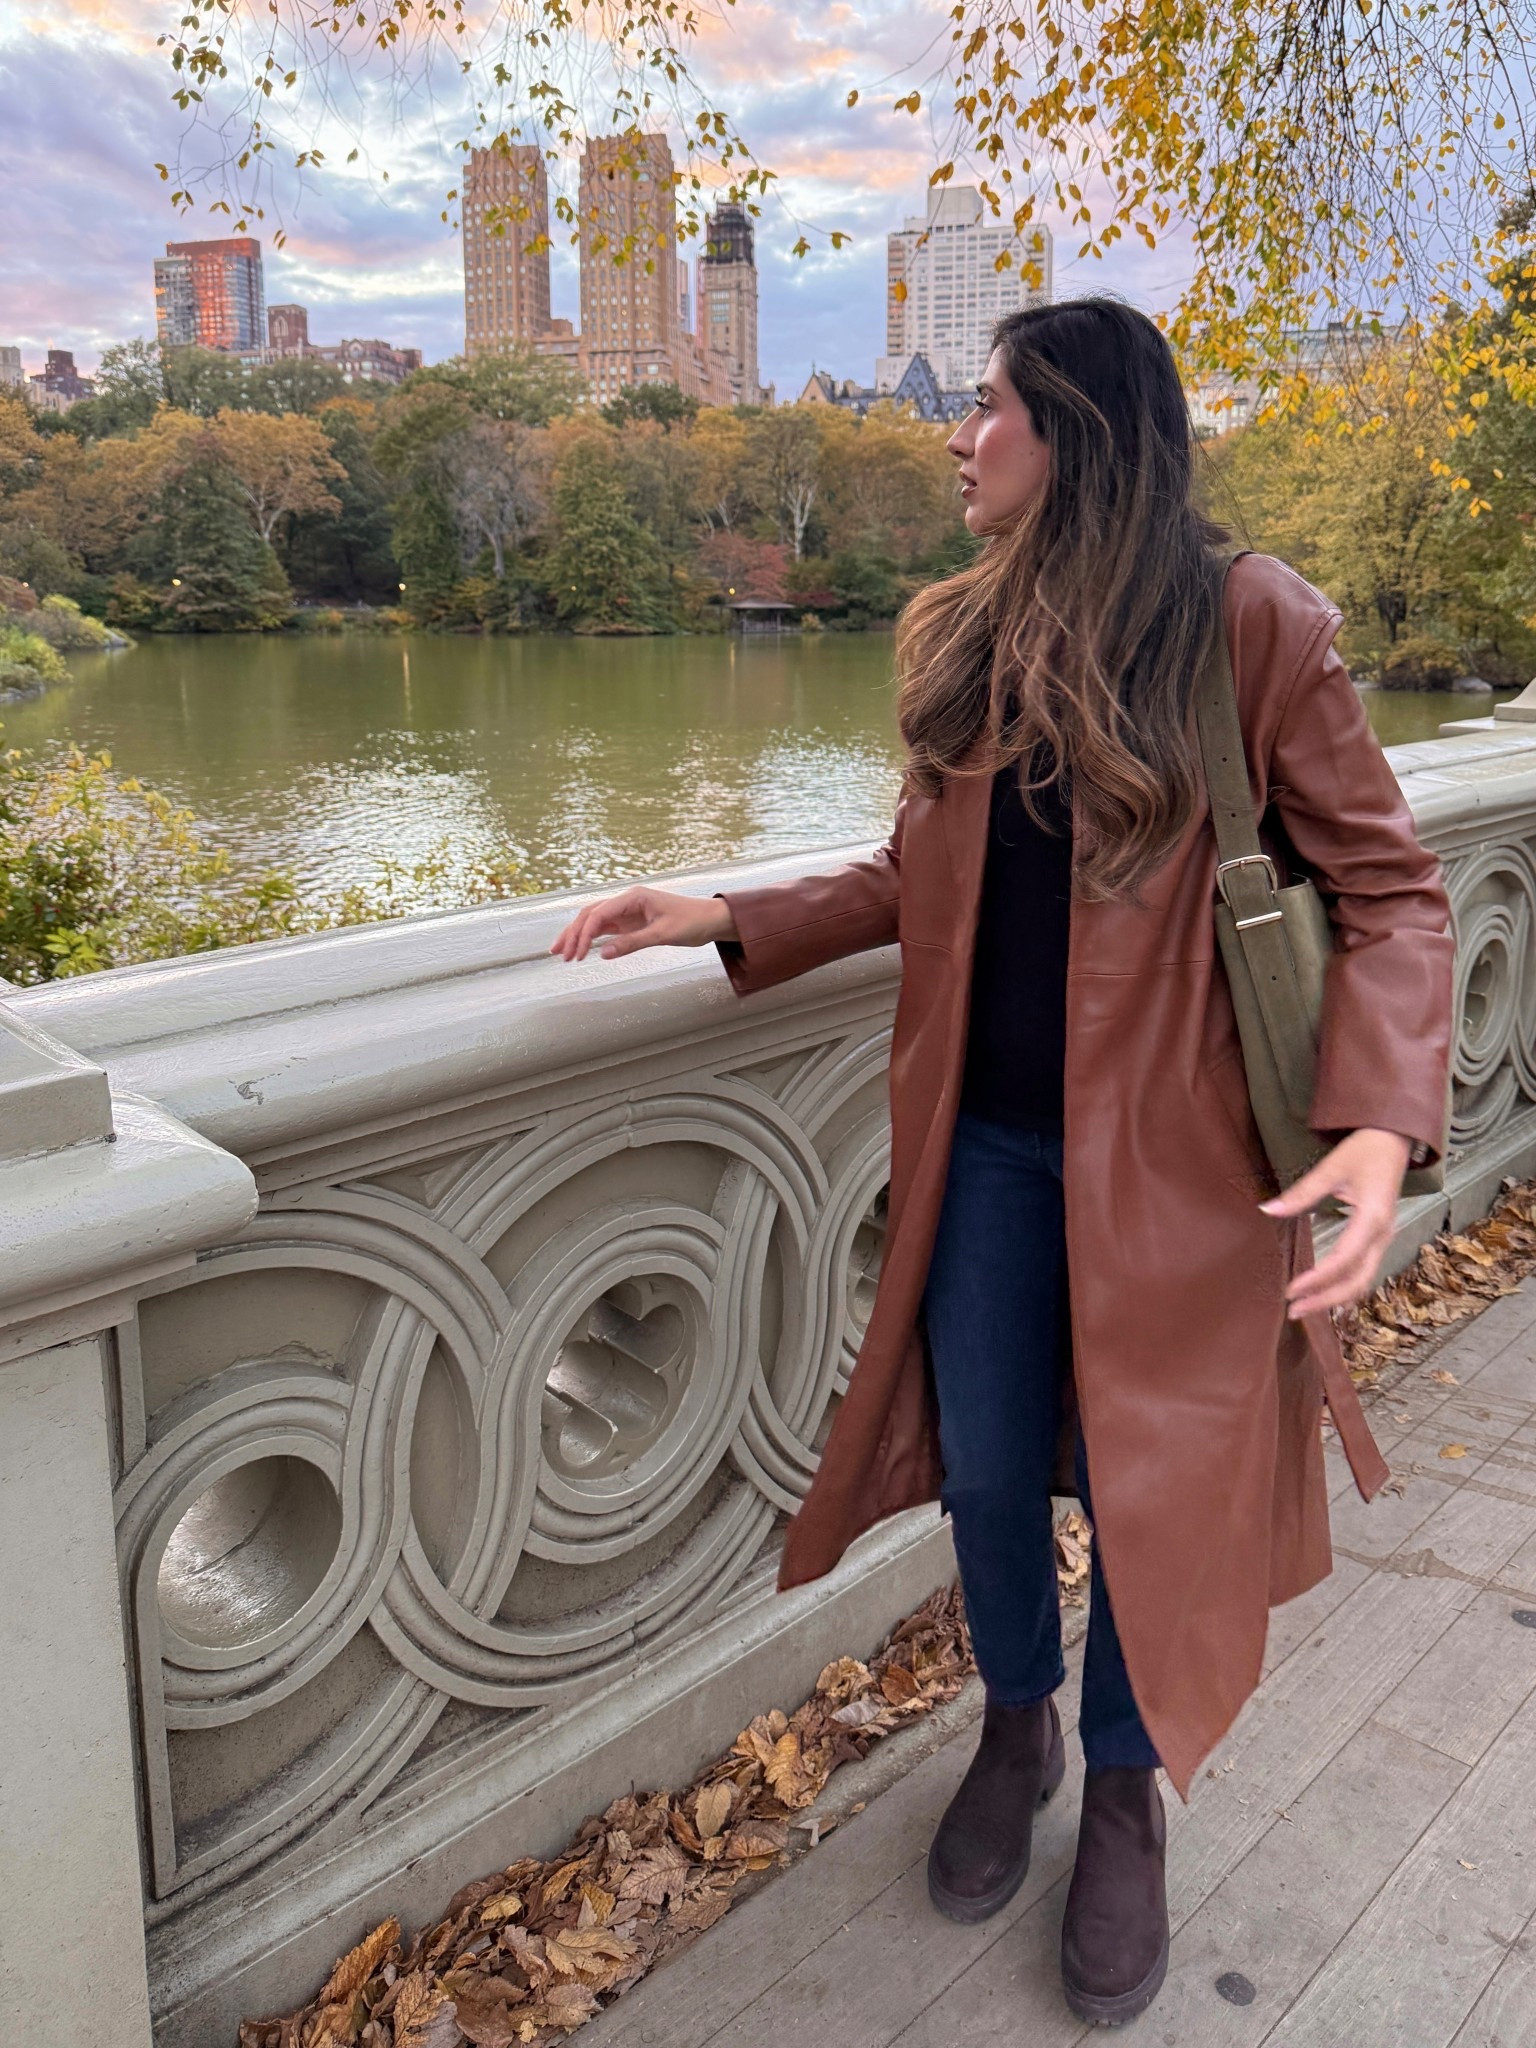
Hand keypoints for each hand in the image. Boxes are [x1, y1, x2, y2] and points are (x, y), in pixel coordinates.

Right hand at [549, 887, 737, 961]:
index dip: (584, 934)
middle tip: (559, 954)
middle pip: (590, 915)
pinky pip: (606, 928)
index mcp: (633, 897)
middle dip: (573, 933)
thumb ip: (632, 943)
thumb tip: (604, 954)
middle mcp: (626, 901)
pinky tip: (581, 950)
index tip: (576, 954)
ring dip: (578, 935)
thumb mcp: (662, 934)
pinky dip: (591, 938)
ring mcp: (627, 911)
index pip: (599, 914)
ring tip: (563, 954)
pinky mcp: (631, 922)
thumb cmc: (691, 922)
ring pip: (594, 921)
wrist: (710, 919)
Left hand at [1259, 1127, 1411, 1319]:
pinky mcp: (1379, 1239)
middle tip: (1293, 1310)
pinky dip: (1344, 1287)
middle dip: (1325, 1299)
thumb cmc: (1364, 1151)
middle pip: (1356, 1280)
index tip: (1291, 1290)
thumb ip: (1301, 1193)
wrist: (1393, 1141)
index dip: (1317, 1279)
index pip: (1343, 1260)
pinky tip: (1323, 1295)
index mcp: (1372, 1218)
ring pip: (1363, 1280)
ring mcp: (1384, 1239)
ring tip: (1303, 1307)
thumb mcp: (1331, 1168)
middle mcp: (1383, 1235)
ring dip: (1334, 1298)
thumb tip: (1267, 1210)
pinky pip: (1364, 1271)